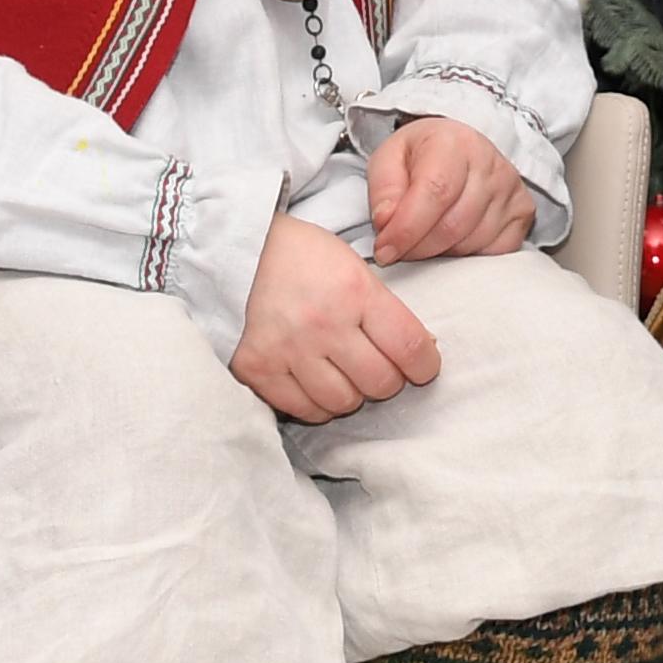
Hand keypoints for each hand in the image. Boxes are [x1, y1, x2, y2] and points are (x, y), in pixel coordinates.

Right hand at [231, 215, 442, 421]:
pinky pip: (303, 409)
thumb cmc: (305, 259)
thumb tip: (421, 352)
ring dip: (351, 394)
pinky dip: (316, 403)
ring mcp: (287, 350)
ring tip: (343, 372)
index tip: (424, 368)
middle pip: (380, 382)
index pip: (409, 346)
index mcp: (354, 291)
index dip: (426, 366)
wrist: (236, 253)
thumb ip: (385, 311)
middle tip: (377, 367)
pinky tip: (315, 381)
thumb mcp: (355, 268)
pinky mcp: (256, 370)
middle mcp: (323, 324)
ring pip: (343, 403)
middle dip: (388, 380)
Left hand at [369, 117, 536, 265]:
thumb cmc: (422, 155)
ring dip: (440, 252)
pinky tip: (452, 239)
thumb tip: (386, 223)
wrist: (457, 148)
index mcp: (454, 143)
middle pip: (453, 225)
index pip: (436, 192)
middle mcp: (490, 163)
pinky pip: (494, 252)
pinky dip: (467, 255)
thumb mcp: (389, 159)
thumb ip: (383, 190)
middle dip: (418, 247)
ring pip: (471, 242)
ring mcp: (511, 189)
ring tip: (425, 236)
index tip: (385, 249)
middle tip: (398, 248)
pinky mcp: (523, 212)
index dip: (407, 228)